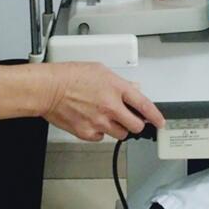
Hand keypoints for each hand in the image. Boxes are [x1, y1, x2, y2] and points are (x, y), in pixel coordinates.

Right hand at [43, 62, 164, 140]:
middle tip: (130, 120)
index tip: (159, 121)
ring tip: (106, 117)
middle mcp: (110, 106)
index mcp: (116, 88)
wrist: (48, 89)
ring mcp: (99, 122)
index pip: (144, 104)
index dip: (155, 115)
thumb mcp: (100, 70)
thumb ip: (119, 82)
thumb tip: (133, 88)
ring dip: (118, 128)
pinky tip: (92, 120)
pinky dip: (100, 132)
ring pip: (120, 134)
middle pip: (136, 126)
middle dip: (136, 124)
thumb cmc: (69, 76)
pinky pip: (101, 138)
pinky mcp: (87, 133)